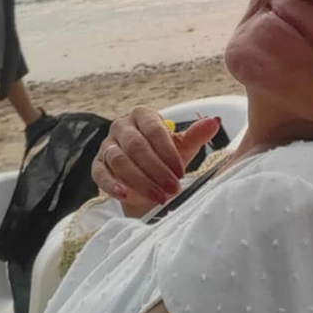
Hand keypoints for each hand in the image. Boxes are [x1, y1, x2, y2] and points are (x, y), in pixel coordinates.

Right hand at [92, 109, 221, 217]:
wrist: (146, 179)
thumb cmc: (165, 158)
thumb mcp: (182, 147)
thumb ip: (196, 135)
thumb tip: (214, 121)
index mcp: (143, 116)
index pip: (154, 130)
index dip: (168, 152)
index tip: (181, 172)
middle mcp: (122, 126)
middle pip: (136, 146)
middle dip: (156, 169)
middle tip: (173, 188)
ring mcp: (107, 145)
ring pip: (120, 160)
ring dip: (140, 180)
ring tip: (158, 196)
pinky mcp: (97, 165)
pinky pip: (101, 174)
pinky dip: (113, 185)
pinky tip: (127, 195)